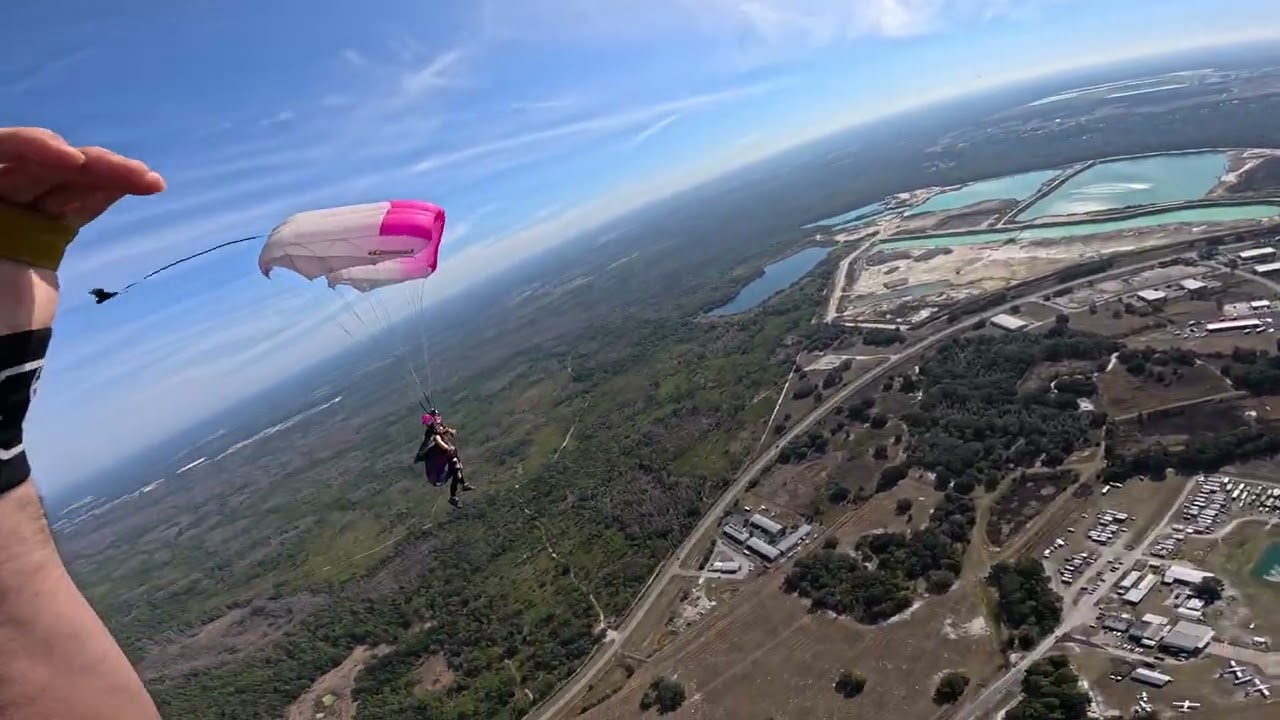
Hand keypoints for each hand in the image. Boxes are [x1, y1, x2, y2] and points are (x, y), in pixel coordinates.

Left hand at [0, 127, 164, 333]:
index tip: (68, 156)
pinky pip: (78, 206)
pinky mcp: (48, 234)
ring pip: (67, 183)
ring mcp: (22, 212)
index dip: (30, 145)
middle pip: (41, 164)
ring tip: (149, 179)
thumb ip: (1, 205)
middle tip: (127, 168)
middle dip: (86, 162)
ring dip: (110, 175)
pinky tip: (138, 184)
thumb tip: (69, 175)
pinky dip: (106, 193)